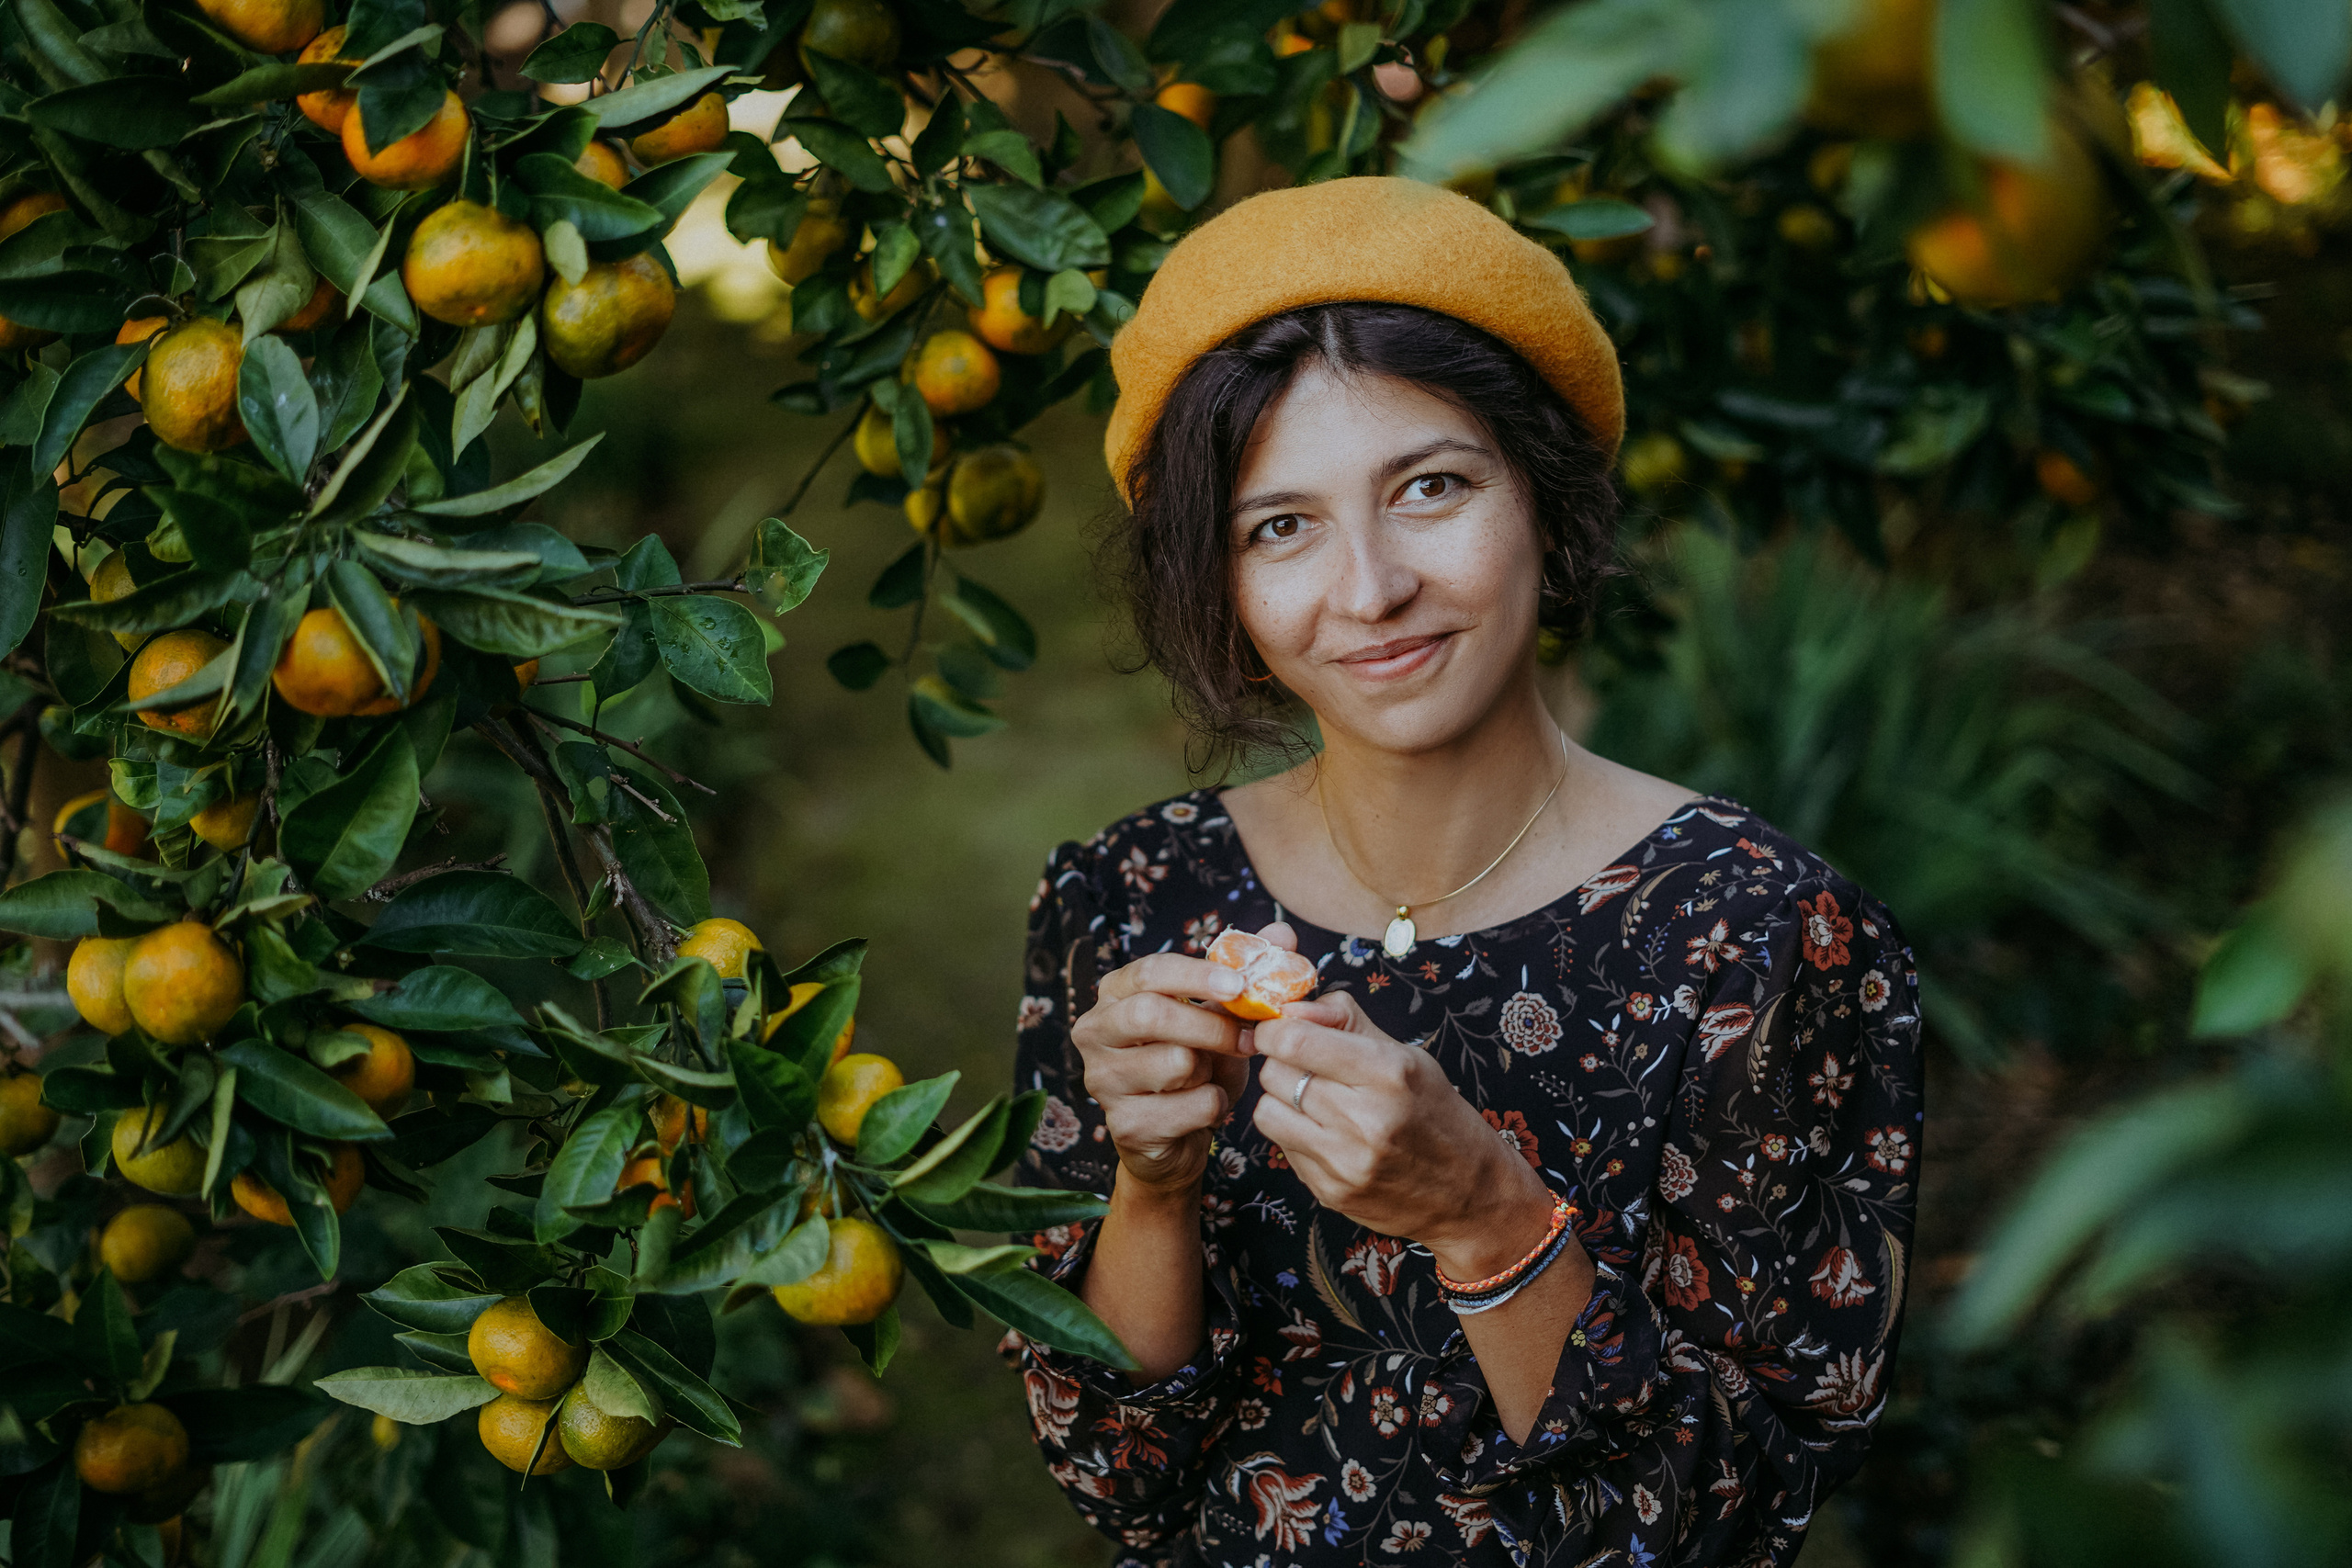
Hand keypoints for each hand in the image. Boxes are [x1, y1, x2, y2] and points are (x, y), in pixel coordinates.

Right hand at [1071, 947, 1255, 1194]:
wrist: (1179, 1135)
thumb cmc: (1198, 1065)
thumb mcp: (1220, 1017)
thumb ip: (1247, 974)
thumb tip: (1283, 931)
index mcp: (1115, 994)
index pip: (1149, 971)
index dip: (1197, 975)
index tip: (1240, 984)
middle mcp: (1095, 1032)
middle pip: (1150, 1014)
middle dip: (1210, 1025)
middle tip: (1248, 1037)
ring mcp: (1102, 1080)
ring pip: (1173, 1063)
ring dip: (1211, 1070)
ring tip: (1212, 1075)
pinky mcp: (1123, 1124)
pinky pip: (1189, 1107)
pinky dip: (1214, 1106)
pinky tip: (1208, 1107)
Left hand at [1249, 987, 1558, 1280]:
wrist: (1470, 1195)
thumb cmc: (1437, 1114)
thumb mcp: (1407, 1056)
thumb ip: (1346, 1022)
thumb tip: (1291, 1008)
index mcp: (1388, 1073)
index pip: (1295, 1040)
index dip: (1275, 1029)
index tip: (1279, 1029)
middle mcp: (1365, 1120)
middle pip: (1275, 1073)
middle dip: (1281, 1062)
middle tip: (1305, 1066)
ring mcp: (1345, 1163)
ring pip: (1266, 1113)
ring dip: (1280, 1100)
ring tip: (1313, 1101)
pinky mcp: (1331, 1192)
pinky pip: (1283, 1149)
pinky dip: (1295, 1135)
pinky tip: (1327, 1134)